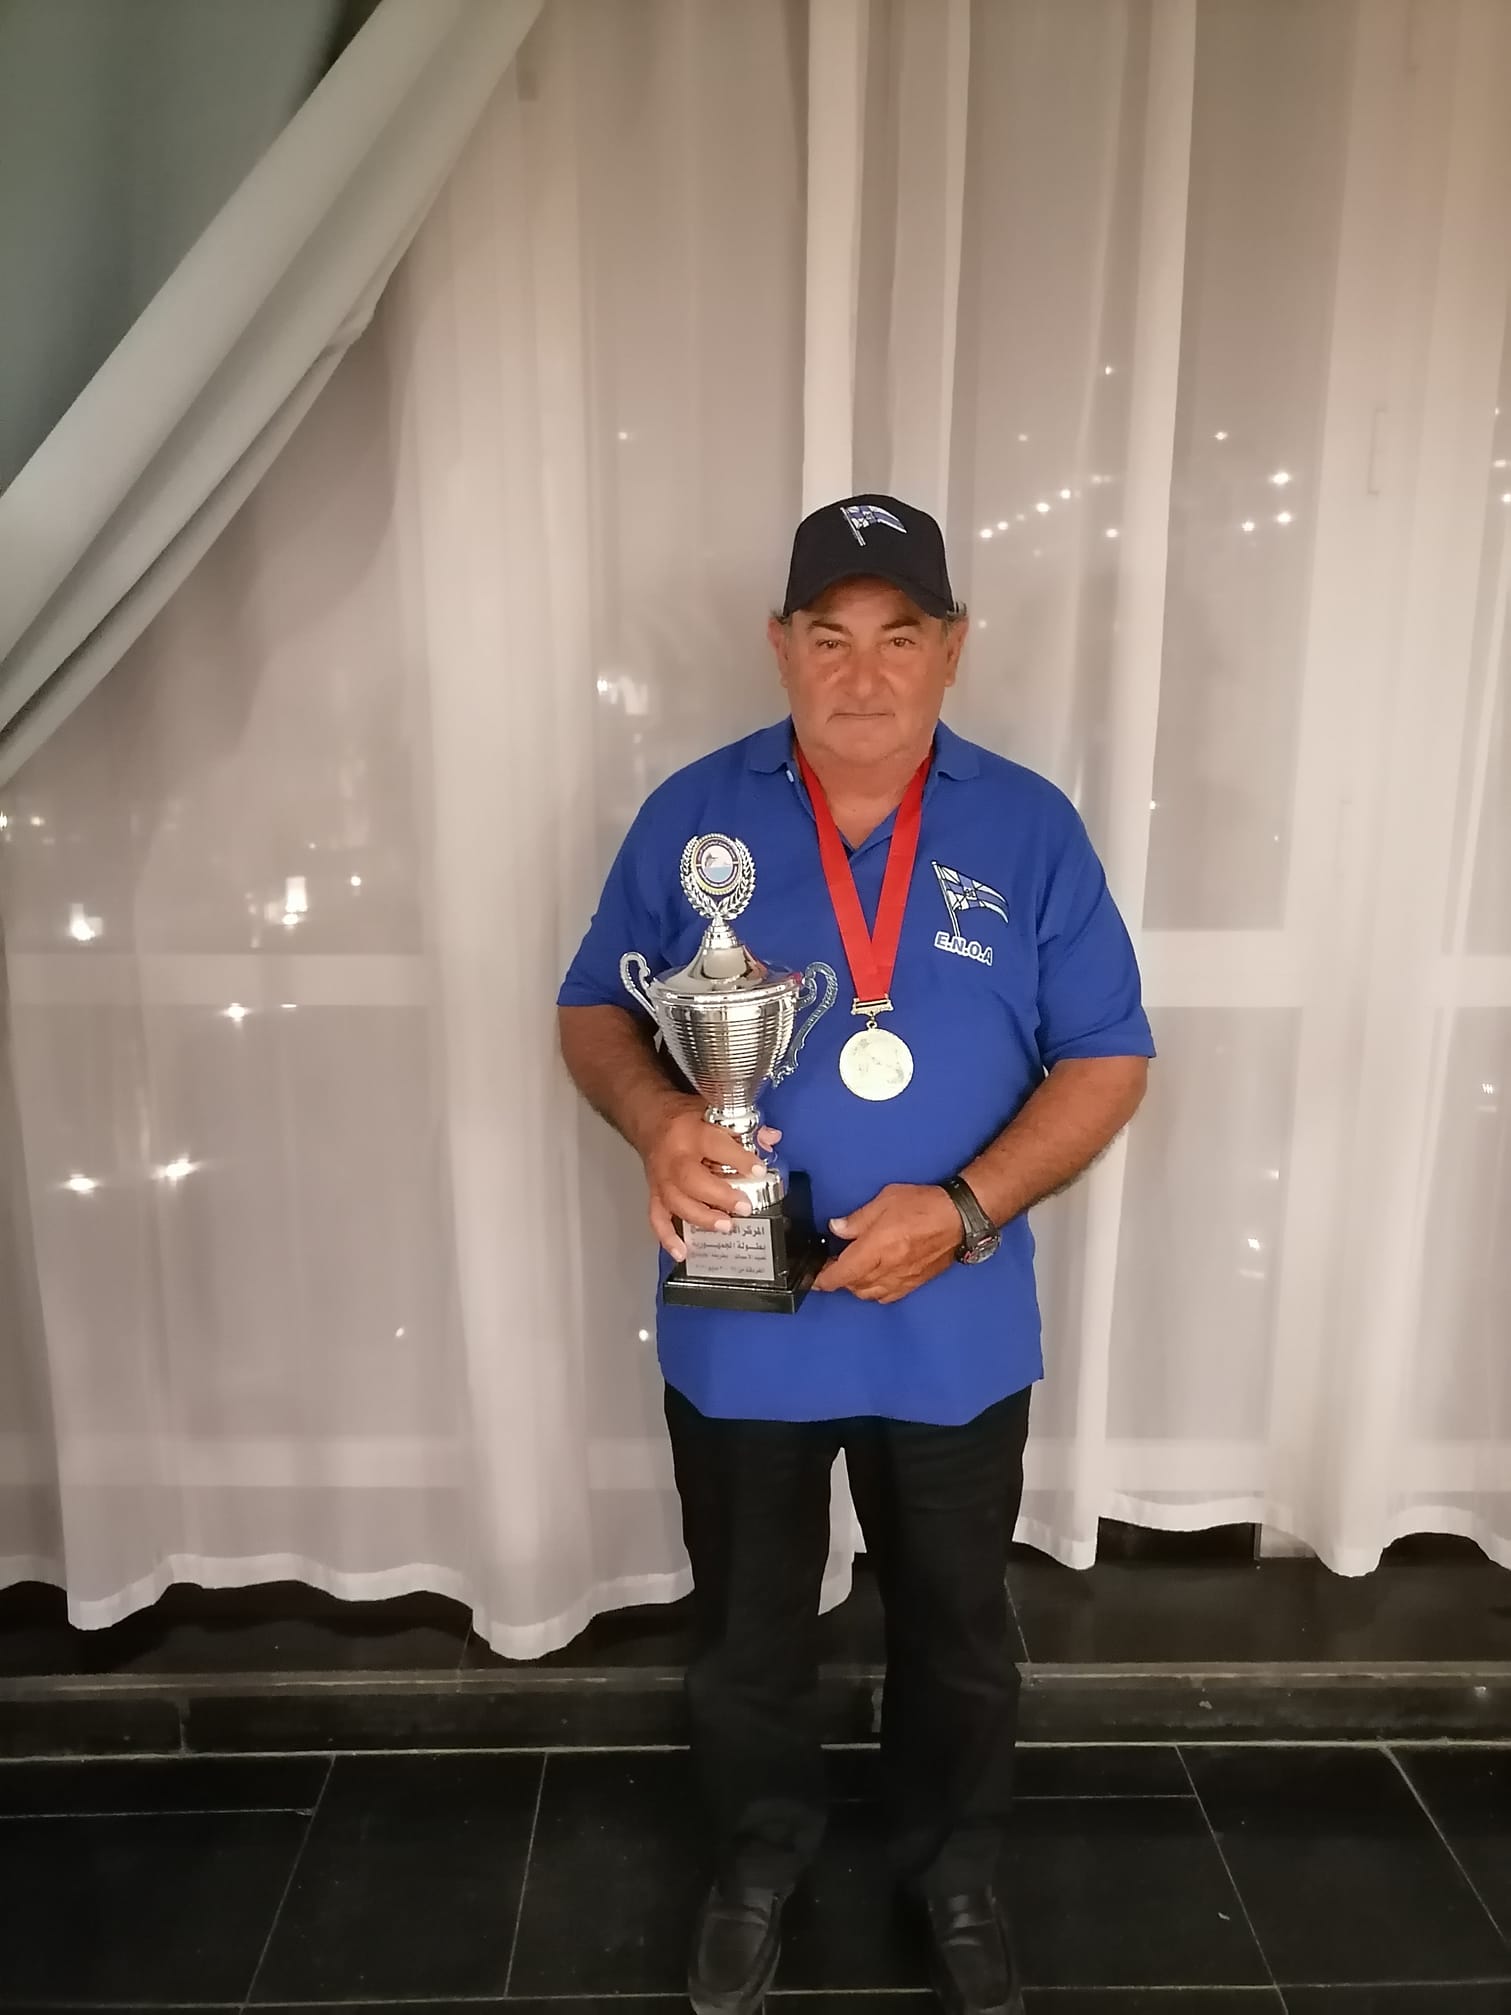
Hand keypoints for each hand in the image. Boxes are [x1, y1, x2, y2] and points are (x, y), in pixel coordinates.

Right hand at [642, 1101, 782, 1261]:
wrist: (651, 1120)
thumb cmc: (685, 1119)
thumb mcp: (714, 1113)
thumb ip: (745, 1129)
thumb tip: (771, 1138)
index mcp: (690, 1132)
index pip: (715, 1144)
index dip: (739, 1159)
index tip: (759, 1169)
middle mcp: (673, 1157)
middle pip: (692, 1180)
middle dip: (719, 1196)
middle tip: (743, 1206)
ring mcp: (661, 1179)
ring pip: (676, 1202)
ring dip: (701, 1217)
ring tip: (725, 1226)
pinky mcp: (655, 1194)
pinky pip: (657, 1218)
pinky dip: (668, 1237)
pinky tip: (683, 1251)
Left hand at [814, 1182, 961, 1303]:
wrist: (959, 1218)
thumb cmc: (923, 1205)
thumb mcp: (885, 1200)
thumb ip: (858, 1219)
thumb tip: (836, 1229)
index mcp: (876, 1248)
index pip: (841, 1274)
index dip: (822, 1279)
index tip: (812, 1276)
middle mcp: (887, 1269)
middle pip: (852, 1286)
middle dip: (838, 1278)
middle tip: (833, 1262)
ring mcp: (902, 1279)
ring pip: (868, 1294)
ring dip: (855, 1285)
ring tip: (853, 1268)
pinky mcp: (914, 1283)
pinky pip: (887, 1296)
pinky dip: (874, 1291)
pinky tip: (874, 1278)